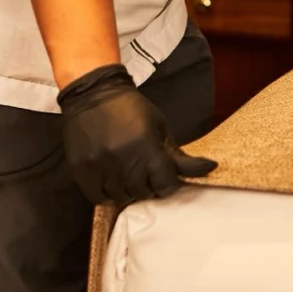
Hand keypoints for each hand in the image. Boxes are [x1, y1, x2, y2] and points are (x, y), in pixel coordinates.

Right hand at [57, 64, 216, 205]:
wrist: (93, 93)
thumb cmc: (131, 108)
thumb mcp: (160, 126)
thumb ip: (179, 154)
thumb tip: (210, 168)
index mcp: (147, 147)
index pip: (166, 185)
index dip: (168, 182)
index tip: (164, 174)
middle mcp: (124, 161)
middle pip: (144, 193)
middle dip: (148, 185)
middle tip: (144, 170)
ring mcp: (101, 168)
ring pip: (121, 198)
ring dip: (127, 189)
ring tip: (126, 171)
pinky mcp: (82, 172)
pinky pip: (99, 198)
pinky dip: (107, 193)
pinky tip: (111, 177)